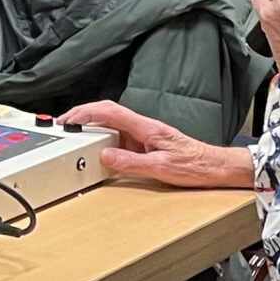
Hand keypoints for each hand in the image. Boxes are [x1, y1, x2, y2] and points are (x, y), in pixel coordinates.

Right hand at [60, 100, 252, 187]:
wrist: (216, 169)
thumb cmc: (196, 166)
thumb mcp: (161, 168)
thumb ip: (131, 162)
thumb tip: (106, 156)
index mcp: (146, 127)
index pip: (109, 111)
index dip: (85, 112)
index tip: (68, 119)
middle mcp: (144, 128)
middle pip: (106, 113)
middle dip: (82, 116)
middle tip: (64, 125)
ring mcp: (144, 135)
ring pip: (112, 125)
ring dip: (91, 128)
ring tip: (74, 137)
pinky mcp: (146, 145)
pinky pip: (119, 138)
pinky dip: (103, 139)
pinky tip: (97, 148)